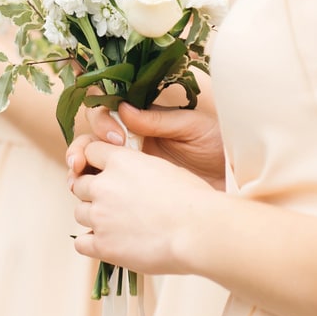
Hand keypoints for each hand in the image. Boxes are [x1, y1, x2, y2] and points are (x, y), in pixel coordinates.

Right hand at [67, 103, 225, 188]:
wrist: (240, 183)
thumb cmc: (220, 149)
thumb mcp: (191, 128)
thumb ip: (158, 120)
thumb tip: (123, 108)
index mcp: (143, 127)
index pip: (108, 119)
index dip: (102, 125)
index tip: (116, 138)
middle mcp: (132, 149)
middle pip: (91, 145)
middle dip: (79, 151)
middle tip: (80, 164)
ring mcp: (131, 175)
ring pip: (91, 171)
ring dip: (78, 175)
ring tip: (76, 183)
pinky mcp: (134, 199)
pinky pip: (106, 198)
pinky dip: (93, 202)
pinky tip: (92, 207)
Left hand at [71, 138, 216, 274]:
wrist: (199, 231)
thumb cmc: (192, 199)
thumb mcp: (164, 168)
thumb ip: (138, 168)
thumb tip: (133, 178)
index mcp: (120, 160)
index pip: (89, 151)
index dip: (95, 162)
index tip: (102, 172)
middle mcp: (104, 185)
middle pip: (79, 184)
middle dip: (92, 192)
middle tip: (112, 203)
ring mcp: (100, 216)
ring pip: (79, 212)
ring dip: (93, 217)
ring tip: (116, 224)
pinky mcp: (103, 245)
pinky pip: (80, 242)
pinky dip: (91, 243)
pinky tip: (109, 243)